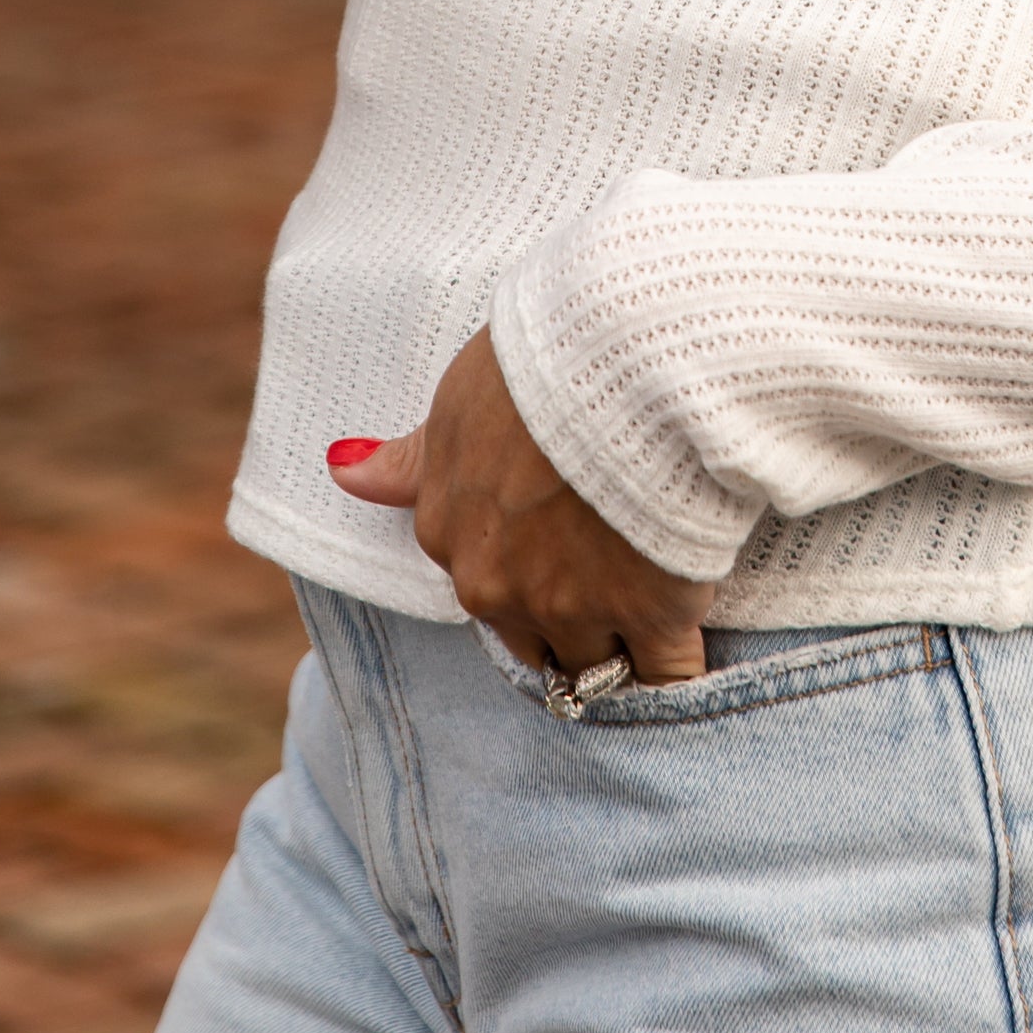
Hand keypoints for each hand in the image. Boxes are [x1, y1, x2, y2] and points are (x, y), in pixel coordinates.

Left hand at [327, 331, 715, 683]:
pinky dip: (677, 671)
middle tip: (611, 575)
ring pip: (594, 665)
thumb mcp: (461, 399)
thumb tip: (344, 469)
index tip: (567, 538)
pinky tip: (688, 646)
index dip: (531, 567)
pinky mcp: (650, 614)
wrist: (630, 357)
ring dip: (619, 649)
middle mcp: (498, 586)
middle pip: (533, 639)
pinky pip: (665, 674)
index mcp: (449, 534)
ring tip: (657, 610)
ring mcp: (573, 608)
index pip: (483, 585)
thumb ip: (412, 459)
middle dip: (565, 622)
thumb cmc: (545, 361)